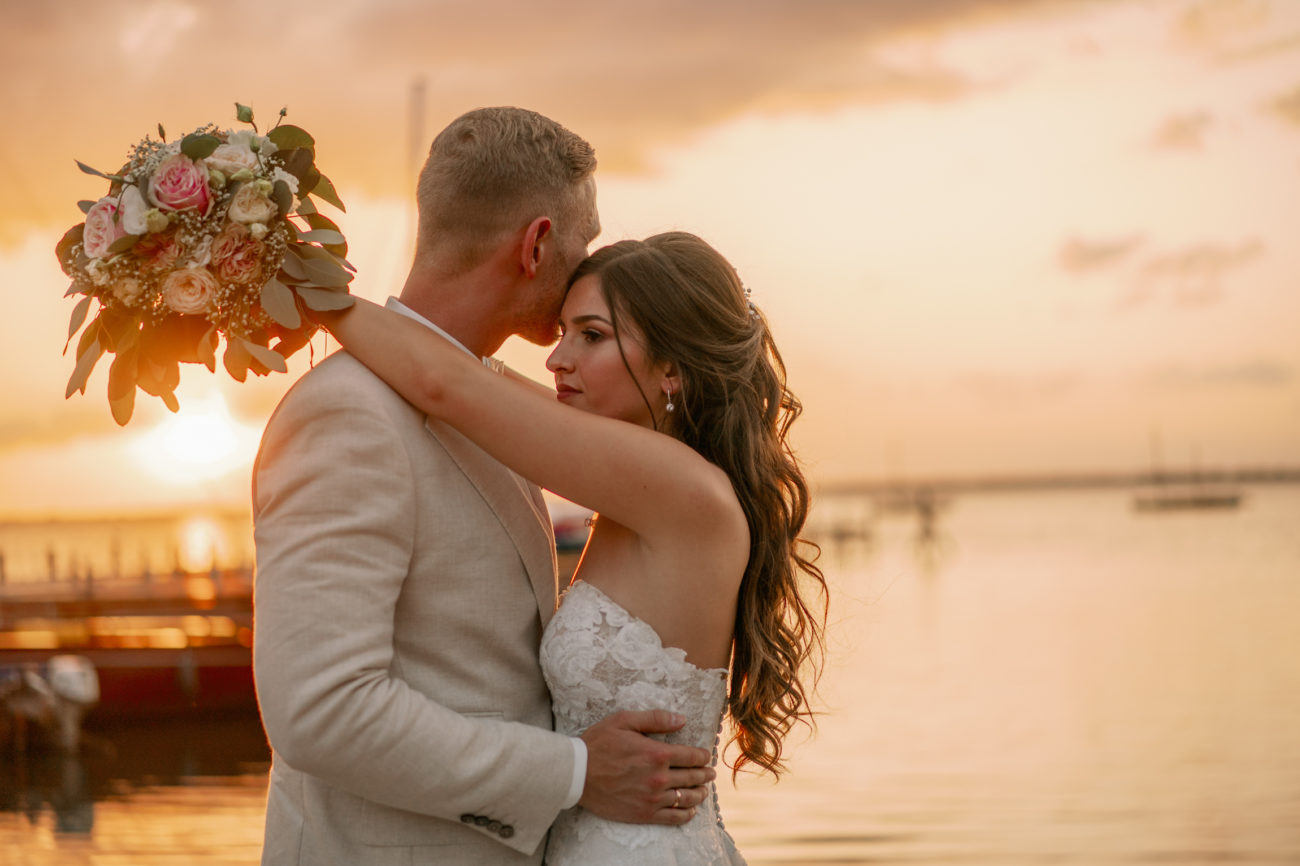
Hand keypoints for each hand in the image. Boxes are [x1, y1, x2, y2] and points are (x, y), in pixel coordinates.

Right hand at [578, 709, 715, 824]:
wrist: (576, 773)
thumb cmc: (598, 743)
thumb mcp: (624, 721)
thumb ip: (655, 719)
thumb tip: (682, 719)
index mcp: (657, 754)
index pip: (692, 756)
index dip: (702, 756)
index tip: (705, 755)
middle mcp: (659, 777)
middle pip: (693, 777)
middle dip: (705, 774)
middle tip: (710, 773)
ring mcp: (652, 798)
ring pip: (686, 798)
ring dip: (699, 794)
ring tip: (703, 791)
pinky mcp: (644, 814)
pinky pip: (673, 818)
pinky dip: (686, 814)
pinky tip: (690, 811)